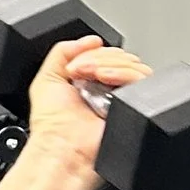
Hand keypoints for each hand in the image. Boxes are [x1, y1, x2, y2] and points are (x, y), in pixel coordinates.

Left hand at [24, 33, 150, 174]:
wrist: (63, 149)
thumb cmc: (52, 126)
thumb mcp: (46, 79)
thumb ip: (62, 51)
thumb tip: (90, 40)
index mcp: (89, 85)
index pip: (103, 54)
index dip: (90, 53)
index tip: (74, 64)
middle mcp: (108, 91)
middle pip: (119, 56)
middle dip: (97, 57)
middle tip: (79, 71)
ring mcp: (123, 99)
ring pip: (131, 65)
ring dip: (108, 64)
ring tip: (90, 76)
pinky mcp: (136, 107)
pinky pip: (142, 80)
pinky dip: (123, 73)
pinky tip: (105, 80)